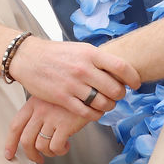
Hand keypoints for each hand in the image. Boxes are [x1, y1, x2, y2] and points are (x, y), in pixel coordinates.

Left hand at [4, 96, 89, 163]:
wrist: (89, 90)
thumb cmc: (69, 95)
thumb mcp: (48, 98)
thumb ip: (37, 112)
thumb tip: (30, 133)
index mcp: (33, 104)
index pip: (15, 126)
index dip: (10, 142)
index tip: (9, 153)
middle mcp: (40, 111)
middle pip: (26, 140)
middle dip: (31, 154)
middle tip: (37, 158)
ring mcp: (52, 117)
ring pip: (41, 145)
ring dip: (49, 152)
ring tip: (57, 148)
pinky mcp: (65, 124)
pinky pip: (56, 146)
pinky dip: (60, 150)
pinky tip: (65, 145)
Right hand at [9, 37, 139, 119]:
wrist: (28, 57)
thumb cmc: (56, 53)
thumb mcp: (80, 49)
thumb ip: (98, 58)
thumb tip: (120, 70)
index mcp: (90, 53)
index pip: (121, 67)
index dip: (133, 78)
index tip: (135, 84)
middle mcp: (83, 68)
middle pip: (115, 89)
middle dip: (120, 95)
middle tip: (116, 95)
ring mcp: (73, 84)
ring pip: (103, 103)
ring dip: (108, 106)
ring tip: (104, 103)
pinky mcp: (63, 98)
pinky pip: (87, 112)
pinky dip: (94, 114)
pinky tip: (93, 110)